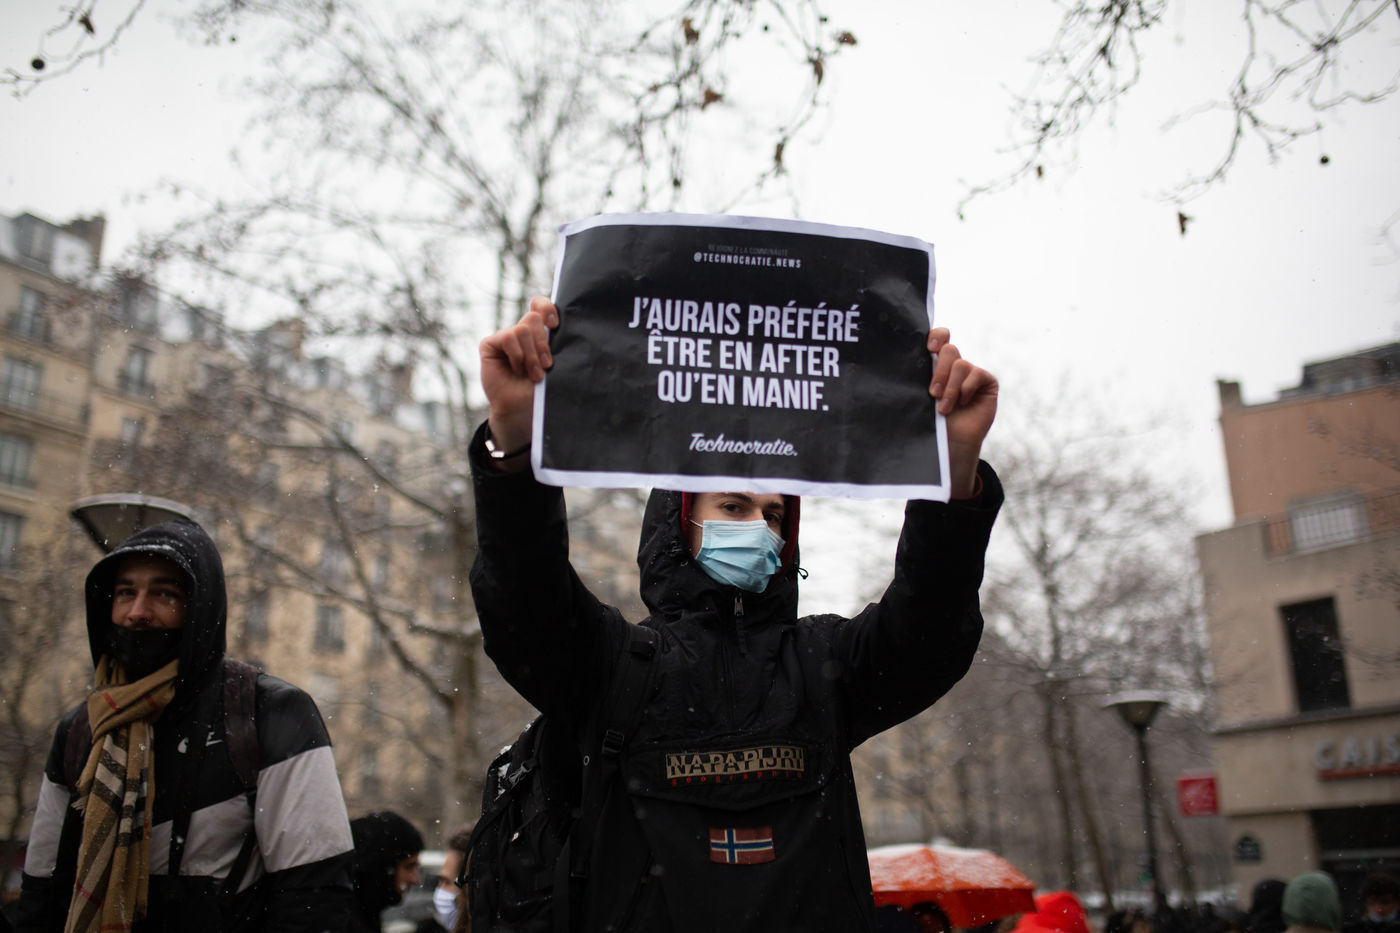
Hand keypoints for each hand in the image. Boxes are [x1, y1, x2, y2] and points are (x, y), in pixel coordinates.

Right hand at [479, 297, 558, 469]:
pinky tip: (516, 370)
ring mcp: (505, 337)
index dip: (547, 308)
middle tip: (546, 365)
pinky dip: (517, 355)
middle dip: (542, 344)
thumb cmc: (540, 388)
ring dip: (531, 355)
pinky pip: (507, 337)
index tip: (555, 324)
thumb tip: (556, 325)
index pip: (540, 306)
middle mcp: (521, 332)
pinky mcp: (490, 344)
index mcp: (538, 333)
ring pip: (521, 329)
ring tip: (534, 374)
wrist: (522, 409)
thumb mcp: (551, 364)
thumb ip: (552, 343)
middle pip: (533, 318)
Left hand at [927, 327, 997, 497]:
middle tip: (932, 393)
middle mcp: (955, 366)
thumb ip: (921, 376)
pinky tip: (963, 403)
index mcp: (937, 364)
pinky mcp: (987, 382)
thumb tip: (907, 357)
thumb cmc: (931, 421)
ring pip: (961, 364)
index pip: (940, 338)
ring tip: (944, 408)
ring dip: (950, 388)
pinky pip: (976, 374)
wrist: (950, 444)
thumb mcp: (922, 397)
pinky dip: (966, 389)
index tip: (929, 348)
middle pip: (949, 350)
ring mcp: (972, 373)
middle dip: (939, 372)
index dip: (937, 336)